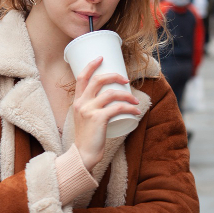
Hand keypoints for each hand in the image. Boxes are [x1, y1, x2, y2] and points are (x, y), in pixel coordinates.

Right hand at [72, 57, 140, 171]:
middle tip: (126, 79)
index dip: (91, 65)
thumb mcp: (84, 119)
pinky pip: (118, 108)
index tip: (101, 58)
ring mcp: (89, 110)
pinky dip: (130, 109)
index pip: (81, 77)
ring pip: (111, 94)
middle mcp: (81, 103)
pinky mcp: (98, 119)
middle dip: (114, 76)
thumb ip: (92, 109)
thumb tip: (111, 102)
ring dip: (127, 96)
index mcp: (77, 102)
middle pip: (97, 80)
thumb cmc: (87, 138)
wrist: (83, 155)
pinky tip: (136, 112)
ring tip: (135, 101)